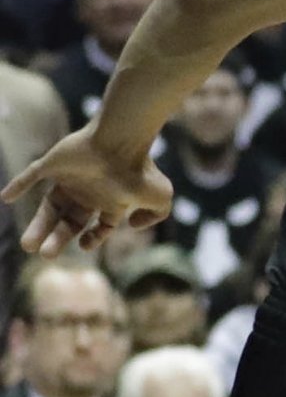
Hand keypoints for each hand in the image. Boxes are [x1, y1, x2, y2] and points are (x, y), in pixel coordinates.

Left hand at [8, 125, 170, 256]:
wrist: (120, 141)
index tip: (84, 246)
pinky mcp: (51, 164)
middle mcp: (88, 192)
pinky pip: (30, 176)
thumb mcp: (160, 198)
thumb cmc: (140, 170)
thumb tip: (133, 225)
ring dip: (37, 226)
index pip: (97, 226)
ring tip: (27, 245)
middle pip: (69, 221)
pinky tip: (6, 198)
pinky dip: (17, 186)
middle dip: (57, 239)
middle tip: (45, 256)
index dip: (91, 238)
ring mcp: (69, 178)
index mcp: (110, 201)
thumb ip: (154, 216)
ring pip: (49, 206)